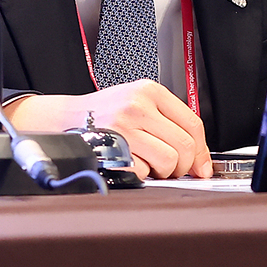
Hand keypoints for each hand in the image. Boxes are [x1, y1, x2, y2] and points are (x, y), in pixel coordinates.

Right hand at [2, 80, 211, 179]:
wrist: (64, 119)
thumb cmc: (103, 113)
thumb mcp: (138, 102)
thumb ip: (168, 120)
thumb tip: (199, 156)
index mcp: (149, 91)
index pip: (192, 123)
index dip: (202, 150)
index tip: (202, 166)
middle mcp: (137, 107)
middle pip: (184, 146)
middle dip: (184, 165)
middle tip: (174, 169)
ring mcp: (123, 129)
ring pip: (168, 161)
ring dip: (163, 172)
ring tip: (149, 165)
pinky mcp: (110, 149)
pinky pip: (142, 173)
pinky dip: (140, 175)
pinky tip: (130, 164)